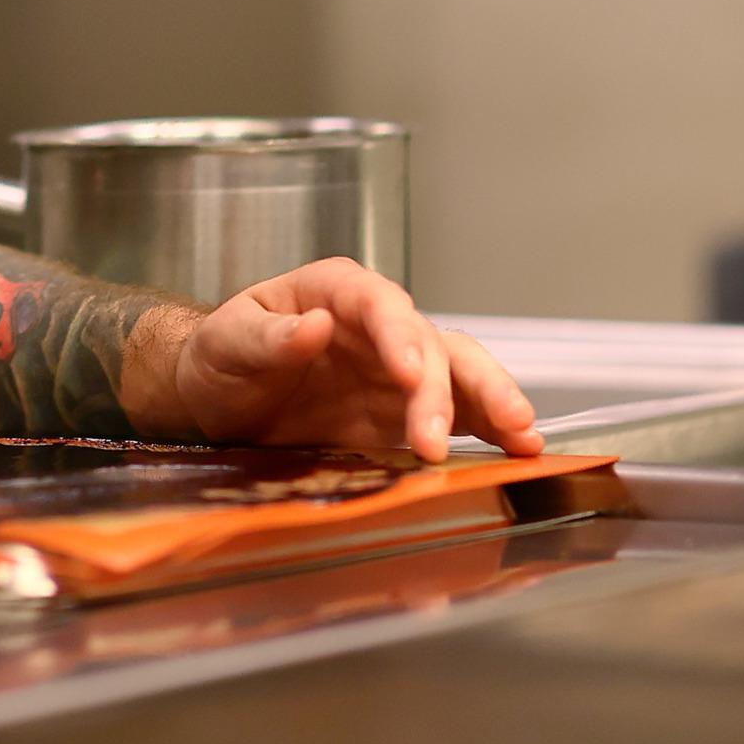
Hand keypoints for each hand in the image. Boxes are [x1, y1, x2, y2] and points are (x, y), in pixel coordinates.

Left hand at [158, 258, 544, 460]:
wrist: (221, 397)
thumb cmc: (222, 357)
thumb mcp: (227, 342)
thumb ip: (267, 336)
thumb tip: (313, 325)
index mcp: (335, 291)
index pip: (378, 303)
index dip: (399, 336)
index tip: (408, 374)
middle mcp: (379, 325)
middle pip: (429, 343)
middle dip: (443, 388)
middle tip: (438, 436)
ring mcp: (400, 368)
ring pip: (461, 374)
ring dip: (492, 403)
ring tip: (522, 439)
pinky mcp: (409, 410)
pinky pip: (460, 414)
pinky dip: (491, 430)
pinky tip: (520, 452)